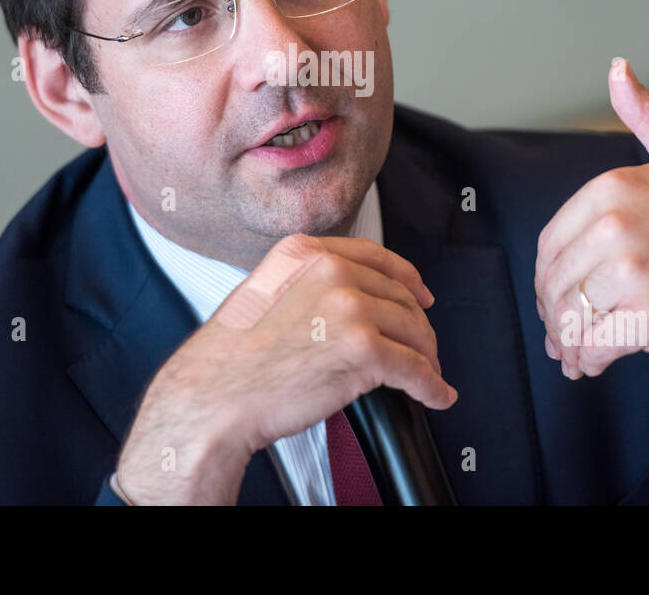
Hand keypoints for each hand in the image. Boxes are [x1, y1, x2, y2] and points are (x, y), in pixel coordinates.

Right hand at [115, 234, 456, 503]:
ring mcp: (349, 307)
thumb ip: (308, 284)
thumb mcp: (266, 293)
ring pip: (412, 330)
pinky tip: (436, 394)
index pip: (375, 256)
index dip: (407, 279)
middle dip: (417, 326)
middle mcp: (331, 271)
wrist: (212, 396)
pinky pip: (414, 369)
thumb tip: (351, 299)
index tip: (421, 294)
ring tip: (429, 375)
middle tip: (423, 347)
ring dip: (427, 358)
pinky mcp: (363, 348)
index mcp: (305, 252)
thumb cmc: (230, 358)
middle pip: (399, 296)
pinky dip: (432, 386)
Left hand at [534, 57, 648, 383]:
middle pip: (556, 282)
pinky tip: (589, 364)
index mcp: (612, 188)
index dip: (550, 275)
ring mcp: (632, 270)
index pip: (550, 244)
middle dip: (553, 312)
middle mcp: (616, 225)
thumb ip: (647, 114)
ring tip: (571, 352)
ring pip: (570, 315)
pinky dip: (585, 360)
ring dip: (564, 341)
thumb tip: (617, 67)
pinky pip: (593, 344)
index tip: (557, 292)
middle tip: (560, 329)